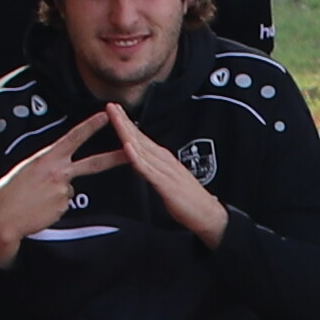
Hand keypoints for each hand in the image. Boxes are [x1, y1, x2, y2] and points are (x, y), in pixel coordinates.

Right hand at [0, 113, 107, 261]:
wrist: (1, 217)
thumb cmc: (9, 192)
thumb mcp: (27, 168)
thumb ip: (49, 166)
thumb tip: (67, 178)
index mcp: (47, 157)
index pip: (73, 137)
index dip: (91, 126)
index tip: (107, 115)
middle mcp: (58, 172)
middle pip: (93, 164)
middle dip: (114, 158)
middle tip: (131, 152)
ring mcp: (63, 190)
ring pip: (69, 189)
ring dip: (56, 194)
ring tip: (36, 199)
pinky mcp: (64, 207)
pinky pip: (63, 204)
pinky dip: (53, 207)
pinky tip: (39, 209)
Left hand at [101, 100, 224, 243]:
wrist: (208, 214)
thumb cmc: (189, 200)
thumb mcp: (166, 181)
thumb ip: (153, 170)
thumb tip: (141, 163)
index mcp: (163, 159)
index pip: (142, 138)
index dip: (127, 123)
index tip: (115, 111)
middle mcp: (163, 160)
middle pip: (139, 137)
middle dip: (124, 121)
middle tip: (110, 105)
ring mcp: (164, 170)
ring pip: (141, 148)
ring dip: (127, 132)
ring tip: (115, 117)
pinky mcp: (165, 184)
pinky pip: (147, 169)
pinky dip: (136, 157)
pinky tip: (127, 147)